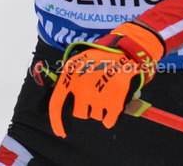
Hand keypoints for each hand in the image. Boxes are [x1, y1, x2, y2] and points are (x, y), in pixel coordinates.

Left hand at [48, 22, 164, 137]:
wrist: (126, 50)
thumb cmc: (102, 56)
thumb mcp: (80, 60)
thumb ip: (70, 78)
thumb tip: (62, 100)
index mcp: (70, 76)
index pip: (56, 105)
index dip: (56, 122)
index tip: (61, 133)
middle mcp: (81, 88)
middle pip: (79, 113)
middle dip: (86, 107)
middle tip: (96, 93)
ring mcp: (98, 97)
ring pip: (95, 116)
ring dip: (100, 109)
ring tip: (108, 92)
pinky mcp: (114, 103)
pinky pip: (108, 122)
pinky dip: (111, 117)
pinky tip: (114, 103)